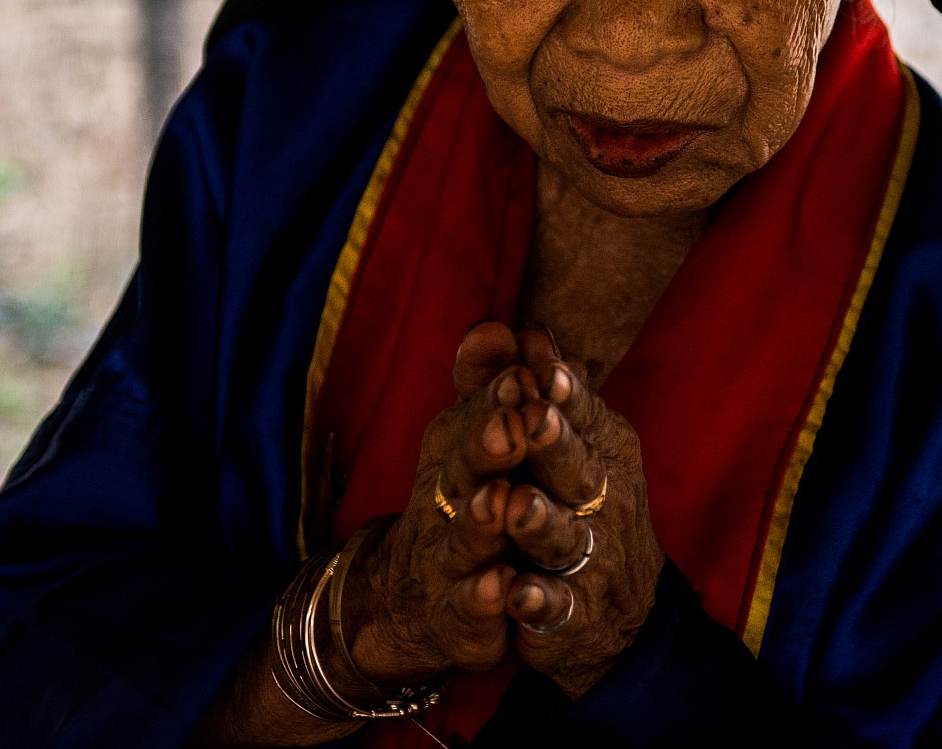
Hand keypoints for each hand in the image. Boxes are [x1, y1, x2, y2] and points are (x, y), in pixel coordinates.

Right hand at [339, 322, 538, 683]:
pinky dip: (484, 600)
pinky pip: (472, 608)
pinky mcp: (460, 616)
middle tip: (511, 423)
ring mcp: (452, 561)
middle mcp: (450, 500)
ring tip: (503, 499)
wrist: (416, 598)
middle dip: (490, 446)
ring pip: (469, 538)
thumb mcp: (467, 442)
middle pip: (469, 470)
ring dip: (484, 520)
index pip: (482, 416)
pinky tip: (501, 589)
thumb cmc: (460, 501)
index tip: (525, 371)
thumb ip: (485, 386)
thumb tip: (497, 325)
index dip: (502, 397)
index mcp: (462, 453)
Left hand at [500, 327, 664, 698]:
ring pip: (563, 536)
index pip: (581, 414)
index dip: (562, 392)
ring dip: (540, 522)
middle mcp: (604, 498)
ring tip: (516, 506)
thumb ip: (525, 390)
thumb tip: (509, 325)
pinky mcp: (575, 613)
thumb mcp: (559, 447)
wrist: (616, 613)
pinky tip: (517, 596)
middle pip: (576, 468)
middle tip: (532, 417)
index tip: (540, 364)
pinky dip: (538, 601)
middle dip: (554, 443)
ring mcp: (592, 557)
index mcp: (602, 449)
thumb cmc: (579, 506)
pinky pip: (557, 607)